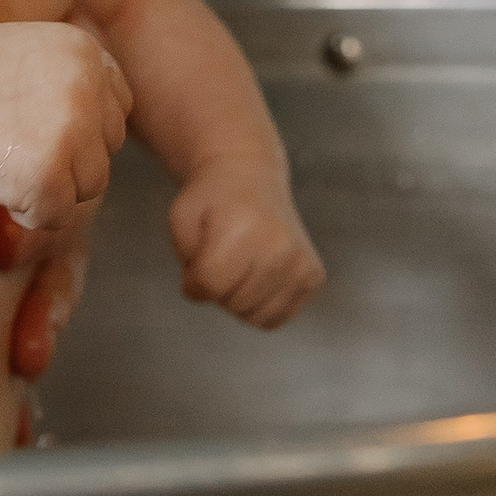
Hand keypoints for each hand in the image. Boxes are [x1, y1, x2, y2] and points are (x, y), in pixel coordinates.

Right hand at [0, 21, 128, 232]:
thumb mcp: (37, 56)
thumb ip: (77, 84)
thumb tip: (102, 135)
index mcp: (87, 54)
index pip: (116, 110)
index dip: (83, 128)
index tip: (43, 128)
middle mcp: (88, 89)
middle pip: (107, 149)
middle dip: (71, 158)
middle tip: (19, 148)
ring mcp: (71, 132)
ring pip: (91, 185)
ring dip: (54, 187)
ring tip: (9, 165)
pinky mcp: (48, 175)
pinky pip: (59, 215)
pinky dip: (29, 211)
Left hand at [167, 173, 323, 330]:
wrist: (250, 178)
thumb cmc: (212, 201)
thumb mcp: (181, 219)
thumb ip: (187, 261)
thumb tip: (207, 295)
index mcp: (243, 230)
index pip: (209, 286)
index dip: (192, 281)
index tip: (196, 261)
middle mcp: (279, 248)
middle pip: (232, 303)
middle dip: (217, 289)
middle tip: (221, 257)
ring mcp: (301, 263)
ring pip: (256, 317)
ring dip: (238, 300)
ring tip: (239, 266)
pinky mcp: (314, 276)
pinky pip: (277, 317)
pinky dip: (261, 305)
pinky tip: (257, 276)